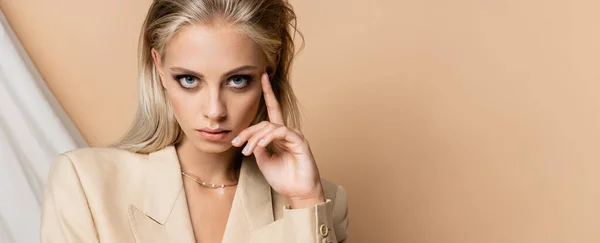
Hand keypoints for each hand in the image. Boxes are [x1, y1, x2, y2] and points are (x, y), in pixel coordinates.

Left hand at [231, 73, 324, 207]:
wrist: (298, 192)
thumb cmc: (284, 179)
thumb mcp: (264, 161)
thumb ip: (257, 147)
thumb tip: (250, 139)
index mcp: (279, 136)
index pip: (273, 111)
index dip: (268, 93)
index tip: (263, 77)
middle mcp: (287, 132)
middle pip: (264, 122)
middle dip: (248, 131)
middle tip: (236, 143)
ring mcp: (294, 136)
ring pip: (270, 127)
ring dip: (255, 138)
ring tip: (246, 151)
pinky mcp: (299, 141)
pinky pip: (281, 132)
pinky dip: (268, 137)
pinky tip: (260, 145)